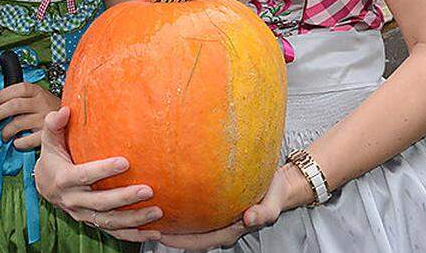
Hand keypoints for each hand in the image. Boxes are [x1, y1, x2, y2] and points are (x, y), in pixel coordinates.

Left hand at [0, 82, 60, 150]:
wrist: (75, 121)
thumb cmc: (52, 110)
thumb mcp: (40, 98)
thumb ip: (23, 99)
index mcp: (39, 92)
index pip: (19, 88)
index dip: (4, 93)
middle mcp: (42, 103)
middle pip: (14, 105)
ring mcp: (45, 119)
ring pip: (18, 124)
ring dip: (6, 131)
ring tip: (4, 135)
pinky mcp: (47, 134)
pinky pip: (27, 140)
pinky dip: (19, 143)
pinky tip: (17, 142)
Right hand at [33, 108, 162, 242]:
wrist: (45, 185)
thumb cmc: (53, 157)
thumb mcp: (50, 140)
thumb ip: (54, 124)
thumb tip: (65, 110)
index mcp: (64, 180)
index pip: (85, 176)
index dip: (103, 170)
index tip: (125, 162)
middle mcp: (73, 200)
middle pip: (101, 203)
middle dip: (125, 198)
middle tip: (148, 190)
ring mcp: (84, 214)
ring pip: (109, 221)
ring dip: (134, 219)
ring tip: (157, 212)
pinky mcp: (93, 222)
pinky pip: (114, 233)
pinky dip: (134, 235)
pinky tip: (154, 233)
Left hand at [156, 163, 313, 249]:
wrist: (279, 184)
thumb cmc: (274, 193)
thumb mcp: (272, 203)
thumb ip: (263, 212)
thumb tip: (250, 218)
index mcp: (231, 230)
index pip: (201, 241)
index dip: (181, 242)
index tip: (162, 236)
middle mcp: (221, 226)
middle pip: (190, 237)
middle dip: (170, 234)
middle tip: (146, 225)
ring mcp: (218, 217)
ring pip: (192, 225)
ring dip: (173, 223)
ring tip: (150, 214)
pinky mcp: (216, 205)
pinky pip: (196, 211)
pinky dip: (181, 208)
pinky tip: (168, 196)